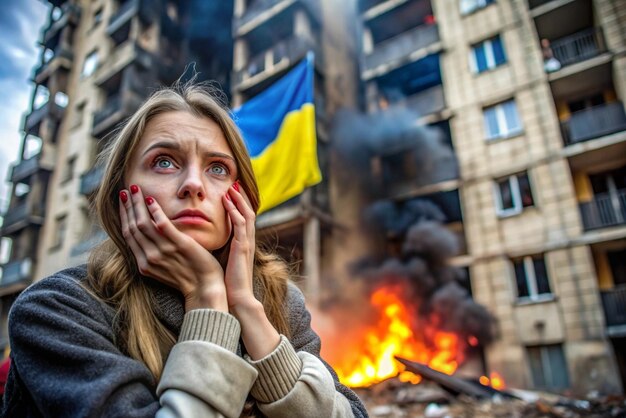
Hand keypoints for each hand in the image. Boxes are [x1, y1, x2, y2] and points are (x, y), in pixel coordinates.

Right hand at [119, 185, 227, 311]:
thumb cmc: (188, 277)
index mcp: (144, 264)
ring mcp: (163, 252)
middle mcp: (149, 258)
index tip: (123, 200)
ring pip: (143, 223)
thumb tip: (150, 234)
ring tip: (136, 189)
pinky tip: (151, 199)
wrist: (205, 288)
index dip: (124, 215)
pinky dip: (155, 211)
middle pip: (132, 226)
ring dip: (137, 204)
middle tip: (126, 189)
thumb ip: (154, 253)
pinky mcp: (179, 245)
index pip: (128, 234)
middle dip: (128, 206)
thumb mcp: (164, 267)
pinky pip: (162, 225)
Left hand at [221, 182, 256, 310]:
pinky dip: (235, 212)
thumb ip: (219, 247)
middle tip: (234, 183)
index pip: (242, 218)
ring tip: (231, 187)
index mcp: (242, 243)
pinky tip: (227, 202)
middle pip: (247, 212)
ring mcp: (246, 244)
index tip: (230, 192)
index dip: (238, 204)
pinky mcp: (242, 248)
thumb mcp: (223, 260)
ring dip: (239, 200)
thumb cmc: (227, 282)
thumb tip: (206, 240)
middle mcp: (247, 241)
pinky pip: (241, 225)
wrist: (236, 298)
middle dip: (241, 197)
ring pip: (246, 215)